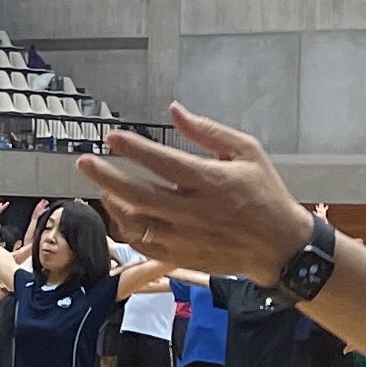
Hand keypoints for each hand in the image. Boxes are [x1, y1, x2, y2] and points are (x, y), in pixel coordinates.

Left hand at [78, 108, 313, 280]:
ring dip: (114, 203)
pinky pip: (144, 244)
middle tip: (85, 162)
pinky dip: (127, 228)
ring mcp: (186, 237)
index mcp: (211, 181)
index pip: (164, 162)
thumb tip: (175, 110)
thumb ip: (208, 131)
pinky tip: (121, 213)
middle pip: (140, 194)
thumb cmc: (265, 195)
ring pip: (137, 222)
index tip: (112, 138)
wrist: (280, 247)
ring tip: (102, 186)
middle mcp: (195, 211)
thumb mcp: (248, 152)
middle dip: (107, 176)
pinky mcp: (182, 256)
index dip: (134, 149)